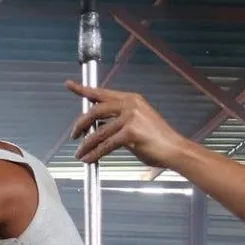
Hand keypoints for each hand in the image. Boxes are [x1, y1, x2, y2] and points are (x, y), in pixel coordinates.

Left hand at [66, 81, 186, 168]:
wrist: (174, 149)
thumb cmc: (157, 140)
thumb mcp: (137, 124)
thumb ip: (119, 122)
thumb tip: (99, 129)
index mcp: (131, 99)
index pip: (102, 93)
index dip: (84, 89)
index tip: (70, 85)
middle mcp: (130, 104)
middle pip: (95, 110)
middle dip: (80, 124)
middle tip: (73, 135)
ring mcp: (130, 117)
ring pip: (99, 131)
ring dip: (87, 144)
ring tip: (80, 153)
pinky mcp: (131, 133)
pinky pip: (106, 145)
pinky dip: (95, 153)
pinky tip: (89, 159)